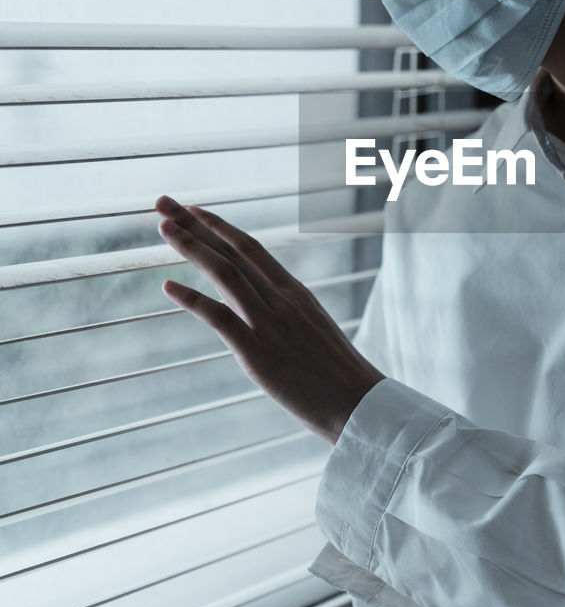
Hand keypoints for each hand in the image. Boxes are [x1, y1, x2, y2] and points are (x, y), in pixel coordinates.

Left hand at [154, 195, 384, 444]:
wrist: (360, 404)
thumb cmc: (340, 376)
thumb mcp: (315, 332)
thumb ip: (289, 316)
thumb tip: (266, 311)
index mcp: (296, 292)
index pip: (251, 248)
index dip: (219, 226)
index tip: (193, 210)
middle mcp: (282, 300)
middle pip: (232, 251)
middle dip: (194, 225)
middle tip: (162, 202)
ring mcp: (270, 324)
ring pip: (226, 273)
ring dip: (191, 247)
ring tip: (162, 228)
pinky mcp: (259, 352)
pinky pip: (221, 317)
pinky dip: (192, 299)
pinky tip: (168, 286)